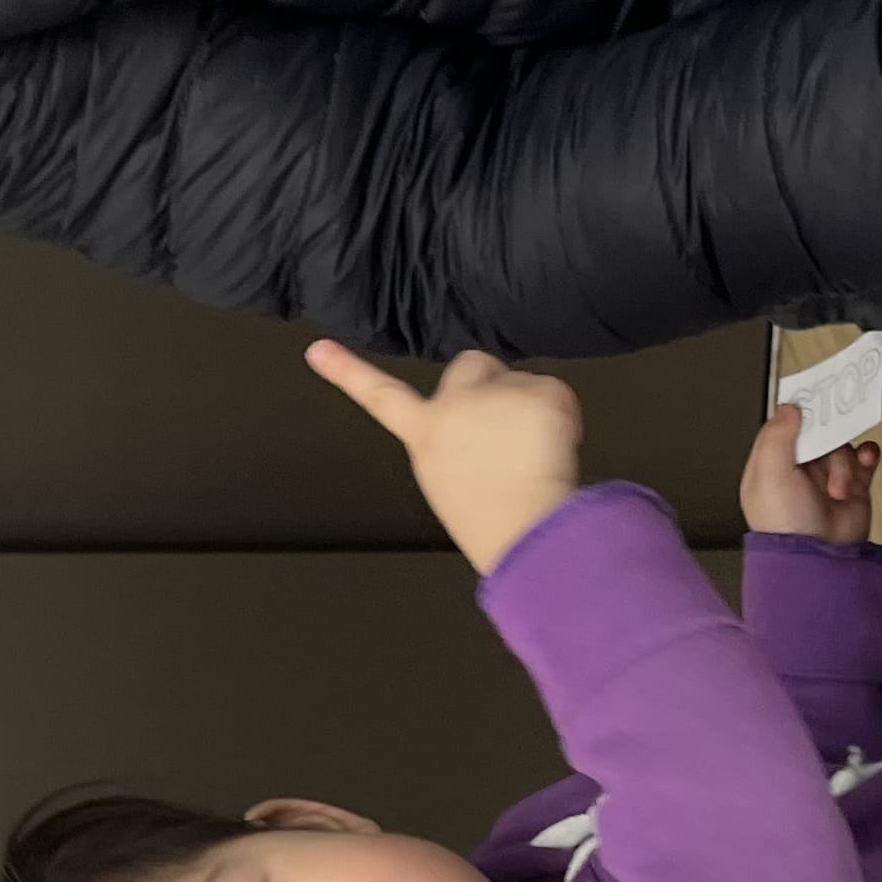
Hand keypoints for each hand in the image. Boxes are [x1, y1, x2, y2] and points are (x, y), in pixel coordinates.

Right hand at [307, 341, 586, 572]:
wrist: (525, 532)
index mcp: (425, 436)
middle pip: (471, 365)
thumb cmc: (492, 523)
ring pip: (521, 383)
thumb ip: (452, 443)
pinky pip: (557, 394)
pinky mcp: (536, 392)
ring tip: (535, 458)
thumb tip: (483, 431)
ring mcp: (493, 396)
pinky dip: (563, 417)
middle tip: (508, 428)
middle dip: (490, 383)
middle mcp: (452, 407)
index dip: (348, 373)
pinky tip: (558, 451)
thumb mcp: (448, 482)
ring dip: (530, 409)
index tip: (317, 350)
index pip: (381, 398)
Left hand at [740, 407, 880, 543]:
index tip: (812, 402)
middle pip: (817, 432)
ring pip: (841, 445)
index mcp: (770, 468)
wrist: (820, 562)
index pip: (784, 428)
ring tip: (840, 485)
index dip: (798, 414)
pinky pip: (864, 460)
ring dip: (844, 460)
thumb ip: (777, 437)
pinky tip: (866, 461)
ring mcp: (826, 480)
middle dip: (827, 434)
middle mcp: (798, 472)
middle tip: (834, 429)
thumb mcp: (770, 475)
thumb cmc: (786, 528)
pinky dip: (868, 456)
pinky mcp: (852, 489)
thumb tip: (789, 408)